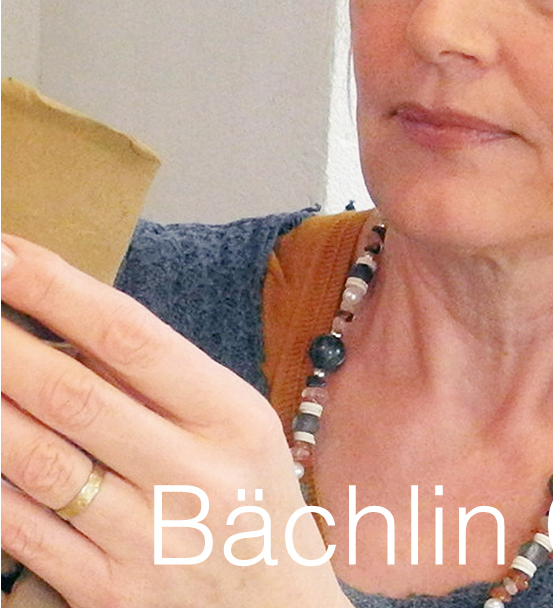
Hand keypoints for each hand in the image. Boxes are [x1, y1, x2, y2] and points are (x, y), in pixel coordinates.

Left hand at [0, 235, 349, 607]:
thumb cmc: (252, 504)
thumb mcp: (239, 430)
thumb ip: (166, 385)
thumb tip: (68, 330)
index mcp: (232, 417)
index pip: (134, 337)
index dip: (60, 292)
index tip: (7, 254)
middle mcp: (193, 475)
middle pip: (75, 395)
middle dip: (2, 342)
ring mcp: (146, 542)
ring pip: (36, 462)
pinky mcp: (105, 596)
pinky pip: (21, 532)